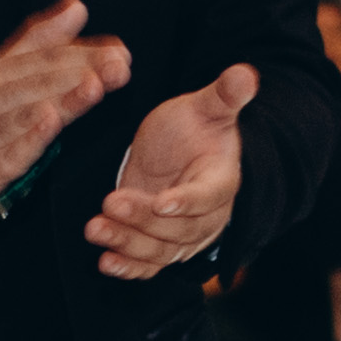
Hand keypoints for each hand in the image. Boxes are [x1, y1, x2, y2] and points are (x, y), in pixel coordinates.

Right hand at [0, 0, 125, 213]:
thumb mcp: (2, 74)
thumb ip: (41, 41)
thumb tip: (78, 7)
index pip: (44, 57)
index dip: (83, 53)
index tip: (120, 52)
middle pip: (38, 81)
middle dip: (81, 72)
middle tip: (120, 66)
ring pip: (24, 113)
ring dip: (61, 99)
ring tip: (94, 86)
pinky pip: (8, 153)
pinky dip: (28, 139)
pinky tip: (50, 125)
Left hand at [90, 62, 260, 278]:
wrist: (180, 152)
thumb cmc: (195, 127)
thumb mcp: (206, 107)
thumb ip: (225, 95)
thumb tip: (246, 73)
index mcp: (221, 180)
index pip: (208, 197)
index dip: (186, 202)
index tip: (161, 201)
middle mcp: (206, 216)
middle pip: (178, 228)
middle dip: (142, 219)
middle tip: (110, 202)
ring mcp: (183, 235)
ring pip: (160, 249)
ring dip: (127, 242)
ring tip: (95, 228)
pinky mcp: (160, 245)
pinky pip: (148, 264)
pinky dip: (128, 268)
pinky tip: (105, 263)